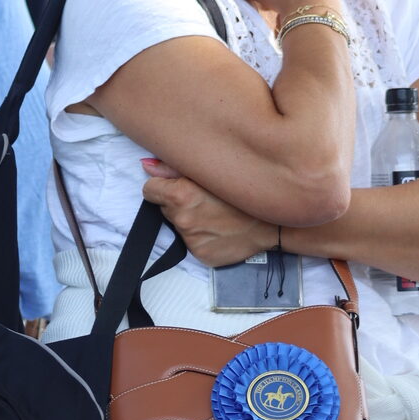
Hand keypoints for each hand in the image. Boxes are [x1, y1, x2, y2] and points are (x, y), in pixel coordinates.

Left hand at [141, 159, 275, 266]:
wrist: (273, 222)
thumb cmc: (244, 191)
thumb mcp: (210, 171)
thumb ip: (173, 167)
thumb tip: (145, 165)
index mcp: (180, 195)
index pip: (150, 190)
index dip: (162, 187)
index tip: (177, 187)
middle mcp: (182, 219)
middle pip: (164, 208)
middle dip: (177, 203)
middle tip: (204, 200)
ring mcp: (191, 240)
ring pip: (178, 225)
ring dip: (190, 219)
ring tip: (215, 214)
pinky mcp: (201, 255)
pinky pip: (192, 243)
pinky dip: (201, 236)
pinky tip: (219, 229)